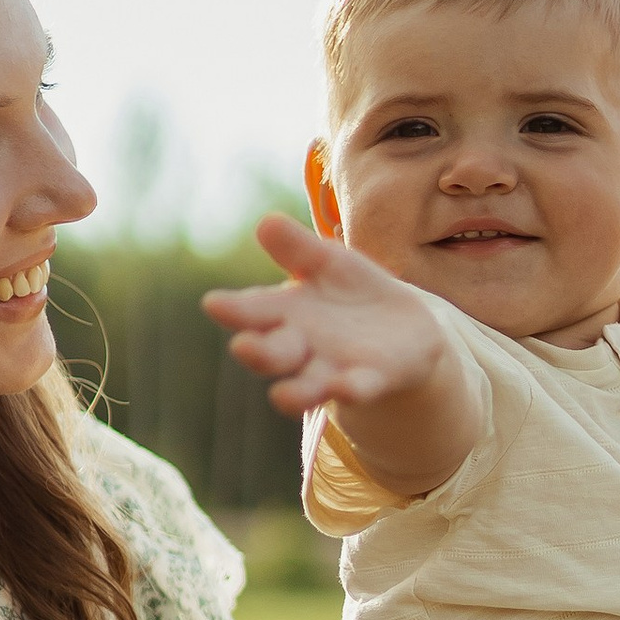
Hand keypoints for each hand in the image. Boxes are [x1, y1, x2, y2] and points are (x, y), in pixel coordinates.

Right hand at [204, 211, 456, 422]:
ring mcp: (333, 369)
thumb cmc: (350, 291)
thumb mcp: (327, 262)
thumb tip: (266, 222)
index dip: (234, 308)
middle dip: (258, 352)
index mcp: (285, 312)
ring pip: (306, 386)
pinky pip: (357, 389)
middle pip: (272, 353)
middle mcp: (301, 347)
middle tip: (243, 346)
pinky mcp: (370, 381)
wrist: (405, 327)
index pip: (254, 310)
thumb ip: (298, 248)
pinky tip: (346, 387)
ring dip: (294, 392)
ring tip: (282, 397)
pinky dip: (350, 389)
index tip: (213, 302)